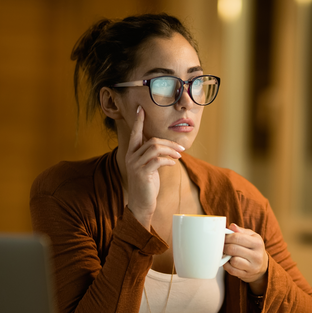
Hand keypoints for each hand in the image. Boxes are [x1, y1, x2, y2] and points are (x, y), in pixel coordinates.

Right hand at [123, 106, 183, 227]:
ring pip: (155, 148)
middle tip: (181, 147)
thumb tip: (167, 146)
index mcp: (131, 153)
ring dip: (171, 150)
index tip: (141, 109)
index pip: (135, 133)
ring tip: (179, 155)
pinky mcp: (142, 173)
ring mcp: (135, 165)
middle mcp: (131, 157)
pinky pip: (158, 160)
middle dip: (169, 143)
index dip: (138, 121)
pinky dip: (168, 160)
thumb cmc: (147, 184)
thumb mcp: (148, 167)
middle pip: (152, 140)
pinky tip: (173, 163)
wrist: (141, 203)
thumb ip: (152, 155)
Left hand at [223, 224, 268, 290]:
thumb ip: (240, 231)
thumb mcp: (251, 237)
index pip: (237, 237)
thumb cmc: (253, 248)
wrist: (262, 266)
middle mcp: (257, 255)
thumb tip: (232, 226)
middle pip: (233, 249)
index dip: (227, 237)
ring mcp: (252, 267)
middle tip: (222, 246)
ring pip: (233, 261)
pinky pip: (232, 270)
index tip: (223, 238)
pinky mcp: (246, 275)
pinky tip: (228, 261)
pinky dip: (227, 265)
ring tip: (227, 254)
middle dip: (224, 247)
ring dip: (226, 257)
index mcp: (257, 243)